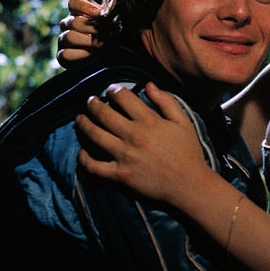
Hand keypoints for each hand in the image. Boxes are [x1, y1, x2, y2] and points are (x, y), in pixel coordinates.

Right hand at [57, 0, 104, 65]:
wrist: (106, 57)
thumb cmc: (109, 36)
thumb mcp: (110, 24)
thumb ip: (107, 16)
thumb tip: (107, 13)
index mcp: (77, 13)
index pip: (74, 3)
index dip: (86, 7)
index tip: (101, 14)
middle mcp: (67, 25)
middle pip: (74, 22)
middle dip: (94, 29)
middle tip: (109, 35)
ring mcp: (62, 40)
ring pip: (69, 37)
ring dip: (89, 42)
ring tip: (102, 46)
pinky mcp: (62, 56)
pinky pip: (66, 54)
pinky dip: (81, 55)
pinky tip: (93, 55)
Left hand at [75, 82, 208, 205]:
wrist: (189, 185)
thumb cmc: (189, 153)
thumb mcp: (183, 122)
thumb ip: (166, 101)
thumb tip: (149, 84)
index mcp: (149, 121)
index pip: (124, 98)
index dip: (114, 90)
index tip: (110, 89)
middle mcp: (134, 136)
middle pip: (104, 114)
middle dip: (94, 104)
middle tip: (90, 100)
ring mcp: (125, 155)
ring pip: (95, 135)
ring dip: (84, 124)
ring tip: (80, 118)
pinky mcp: (120, 174)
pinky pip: (94, 166)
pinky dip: (84, 158)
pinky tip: (81, 151)